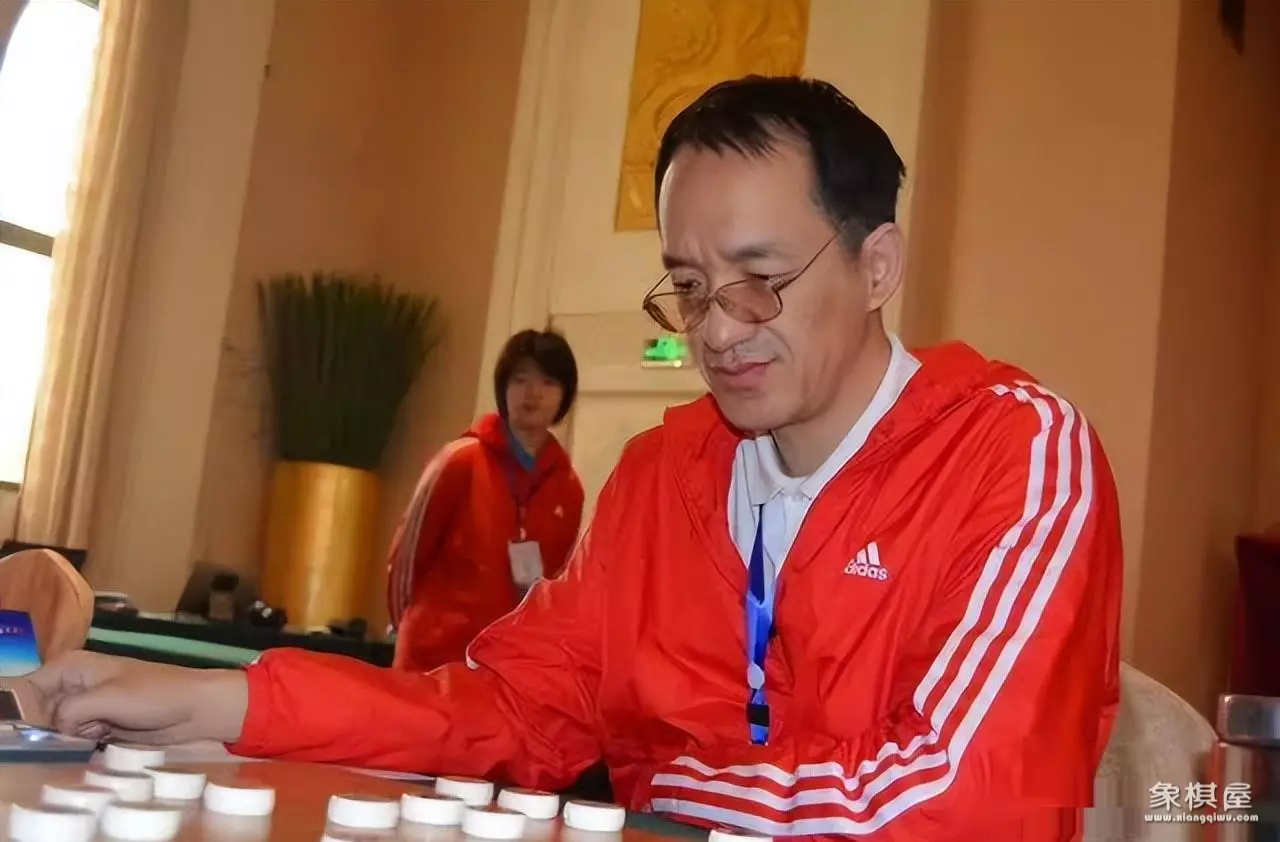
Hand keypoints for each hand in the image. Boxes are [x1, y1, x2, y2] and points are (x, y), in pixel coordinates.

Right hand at [18, 651, 248, 745]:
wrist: (195, 707)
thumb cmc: (155, 694)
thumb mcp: (107, 698)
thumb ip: (71, 711)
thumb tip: (57, 726)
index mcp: (73, 666)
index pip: (31, 687)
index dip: (34, 710)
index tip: (52, 725)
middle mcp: (76, 684)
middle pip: (43, 712)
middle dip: (55, 728)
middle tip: (85, 730)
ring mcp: (89, 705)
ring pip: (60, 729)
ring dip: (74, 738)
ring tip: (102, 733)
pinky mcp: (102, 724)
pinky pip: (79, 739)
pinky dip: (86, 744)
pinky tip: (105, 742)